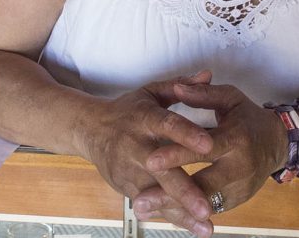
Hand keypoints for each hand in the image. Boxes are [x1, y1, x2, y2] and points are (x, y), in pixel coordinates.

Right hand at [73, 72, 216, 234]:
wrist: (89, 130)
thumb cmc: (128, 110)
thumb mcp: (151, 93)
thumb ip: (181, 86)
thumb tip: (208, 75)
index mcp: (144, 118)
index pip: (168, 125)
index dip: (187, 135)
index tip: (209, 146)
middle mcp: (135, 146)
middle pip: (161, 170)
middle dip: (184, 190)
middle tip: (207, 206)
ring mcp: (128, 170)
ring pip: (156, 194)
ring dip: (180, 212)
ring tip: (206, 226)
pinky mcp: (126, 187)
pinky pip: (151, 204)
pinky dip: (171, 216)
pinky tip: (191, 227)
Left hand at [132, 83, 287, 225]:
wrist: (277, 144)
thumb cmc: (248, 117)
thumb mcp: (230, 98)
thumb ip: (202, 94)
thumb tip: (177, 87)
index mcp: (236, 139)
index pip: (203, 149)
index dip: (177, 155)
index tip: (151, 161)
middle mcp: (239, 167)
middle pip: (202, 184)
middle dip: (170, 194)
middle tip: (139, 201)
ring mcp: (239, 187)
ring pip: (203, 202)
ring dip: (173, 208)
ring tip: (144, 210)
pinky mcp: (237, 200)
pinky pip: (209, 208)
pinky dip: (185, 213)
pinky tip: (161, 213)